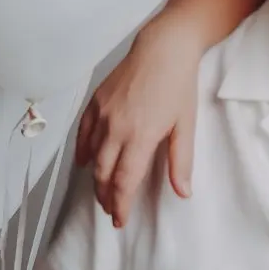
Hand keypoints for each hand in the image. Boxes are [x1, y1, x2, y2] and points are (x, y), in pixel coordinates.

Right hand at [75, 19, 201, 227]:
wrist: (163, 48)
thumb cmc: (178, 85)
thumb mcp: (186, 126)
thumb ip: (181, 162)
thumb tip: (183, 193)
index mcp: (140, 136)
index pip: (124, 182)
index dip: (120, 205)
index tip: (120, 221)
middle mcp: (116, 128)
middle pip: (104, 174)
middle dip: (106, 197)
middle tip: (112, 212)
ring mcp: (102, 114)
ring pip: (92, 157)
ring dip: (96, 179)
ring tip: (102, 193)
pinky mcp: (95, 102)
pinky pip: (82, 134)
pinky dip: (82, 152)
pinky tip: (86, 163)